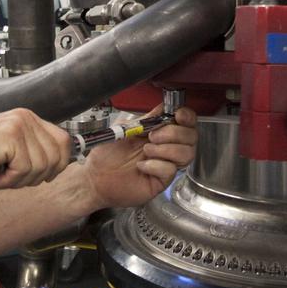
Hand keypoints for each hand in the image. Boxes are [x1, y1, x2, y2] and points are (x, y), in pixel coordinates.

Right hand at [0, 109, 71, 189]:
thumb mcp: (12, 151)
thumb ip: (35, 151)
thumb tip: (59, 164)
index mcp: (28, 118)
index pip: (63, 141)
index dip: (59, 164)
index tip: (44, 177)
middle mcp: (26, 117)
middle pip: (57, 155)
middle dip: (40, 176)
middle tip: (16, 179)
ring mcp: (19, 124)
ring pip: (42, 165)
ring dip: (22, 180)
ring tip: (3, 176)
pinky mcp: (11, 136)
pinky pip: (26, 169)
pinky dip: (11, 180)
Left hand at [82, 106, 197, 208]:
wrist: (95, 176)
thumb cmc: (108, 153)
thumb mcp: (127, 128)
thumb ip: (147, 118)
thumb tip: (164, 107)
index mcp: (161, 132)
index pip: (186, 123)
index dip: (187, 117)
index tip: (178, 115)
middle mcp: (167, 148)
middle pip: (191, 137)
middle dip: (173, 133)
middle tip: (152, 136)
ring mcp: (166, 164)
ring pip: (186, 153)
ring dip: (165, 149)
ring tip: (146, 150)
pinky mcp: (161, 180)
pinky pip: (170, 170)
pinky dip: (155, 165)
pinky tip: (141, 166)